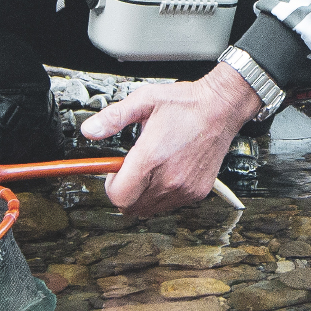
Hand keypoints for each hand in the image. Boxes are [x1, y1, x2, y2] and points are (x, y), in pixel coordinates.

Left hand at [80, 66, 260, 216]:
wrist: (222, 108)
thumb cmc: (186, 103)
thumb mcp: (144, 101)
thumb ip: (113, 118)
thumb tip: (88, 130)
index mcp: (152, 157)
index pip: (118, 195)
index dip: (110, 185)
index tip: (116, 170)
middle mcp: (169, 178)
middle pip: (131, 207)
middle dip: (124, 191)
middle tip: (132, 168)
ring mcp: (184, 188)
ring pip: (149, 209)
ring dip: (143, 195)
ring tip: (151, 168)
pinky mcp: (197, 192)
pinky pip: (169, 206)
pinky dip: (162, 195)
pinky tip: (167, 172)